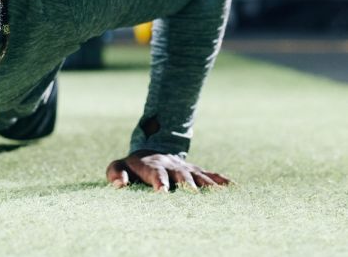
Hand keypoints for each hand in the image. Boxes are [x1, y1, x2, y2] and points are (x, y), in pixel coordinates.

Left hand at [106, 150, 231, 191]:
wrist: (149, 153)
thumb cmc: (131, 167)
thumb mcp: (118, 166)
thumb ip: (115, 173)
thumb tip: (119, 185)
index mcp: (150, 165)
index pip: (155, 172)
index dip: (159, 181)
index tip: (163, 193)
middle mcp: (170, 165)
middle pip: (180, 175)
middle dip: (187, 185)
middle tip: (194, 195)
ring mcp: (185, 168)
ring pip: (198, 176)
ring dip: (208, 185)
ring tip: (219, 196)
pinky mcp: (196, 171)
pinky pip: (211, 175)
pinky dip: (222, 181)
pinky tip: (235, 189)